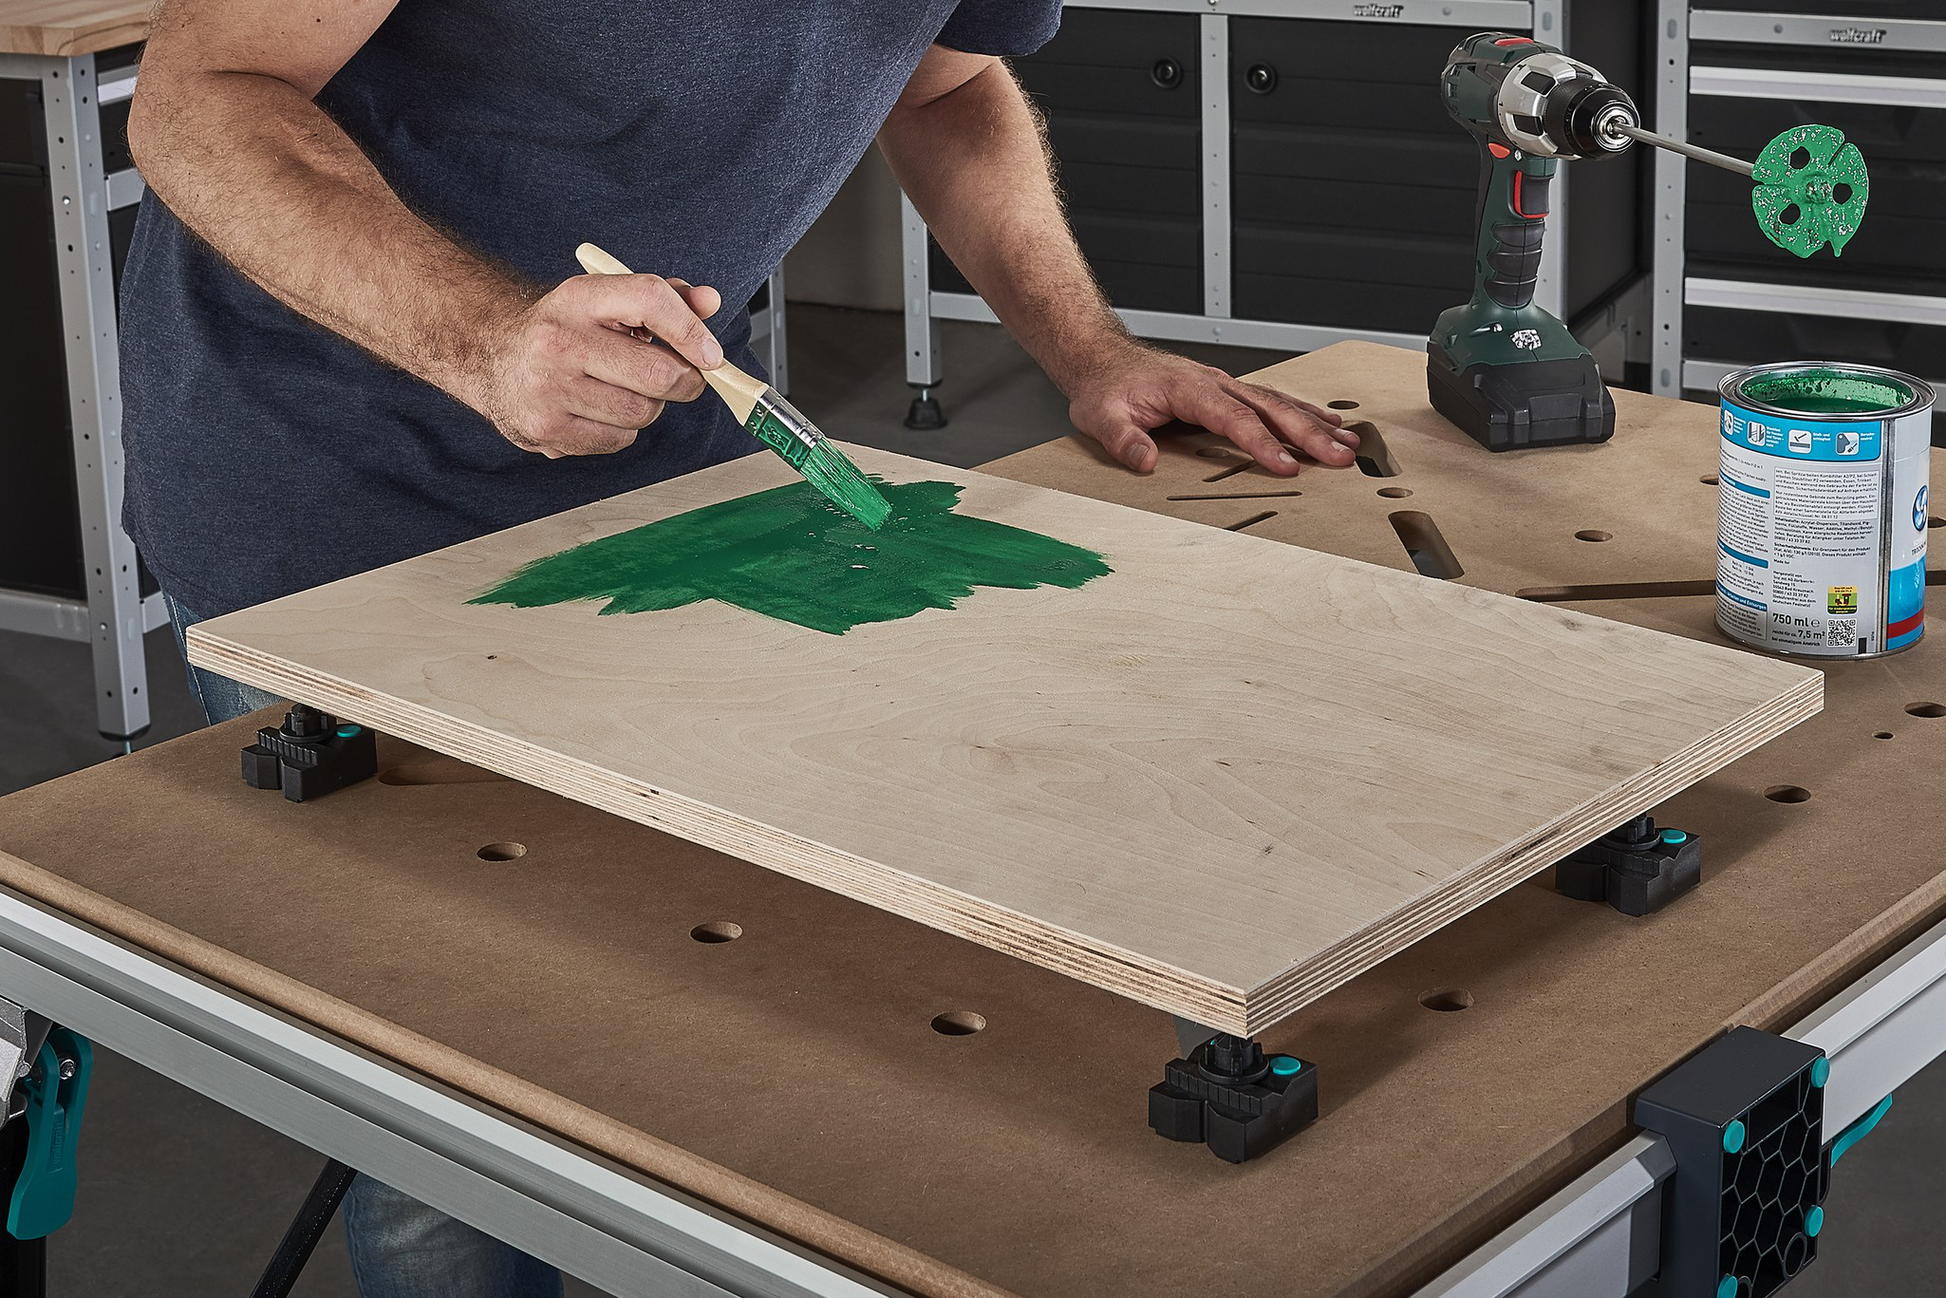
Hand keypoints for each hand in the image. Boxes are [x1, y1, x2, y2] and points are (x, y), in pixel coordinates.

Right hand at [474, 272, 723, 457]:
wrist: (489, 354)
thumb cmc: (563, 328)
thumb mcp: (605, 301)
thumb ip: (663, 299)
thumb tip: (710, 302)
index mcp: (579, 298)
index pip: (650, 300)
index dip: (691, 330)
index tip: (710, 354)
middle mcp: (559, 341)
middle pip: (659, 374)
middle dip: (682, 381)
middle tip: (675, 377)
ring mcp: (549, 388)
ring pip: (643, 412)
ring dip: (647, 406)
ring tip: (619, 389)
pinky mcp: (546, 429)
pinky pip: (619, 440)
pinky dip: (620, 430)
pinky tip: (596, 409)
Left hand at [1065, 344, 1359, 475]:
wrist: (1102, 358)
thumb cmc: (1105, 388)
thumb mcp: (1100, 417)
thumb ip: (1123, 440)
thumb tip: (1144, 461)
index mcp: (1188, 388)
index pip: (1233, 418)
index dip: (1261, 443)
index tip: (1285, 466)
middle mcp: (1214, 382)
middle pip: (1270, 408)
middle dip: (1308, 434)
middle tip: (1339, 457)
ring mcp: (1223, 385)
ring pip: (1278, 402)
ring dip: (1315, 423)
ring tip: (1348, 444)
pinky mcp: (1227, 391)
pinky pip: (1272, 400)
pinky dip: (1303, 412)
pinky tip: (1328, 423)